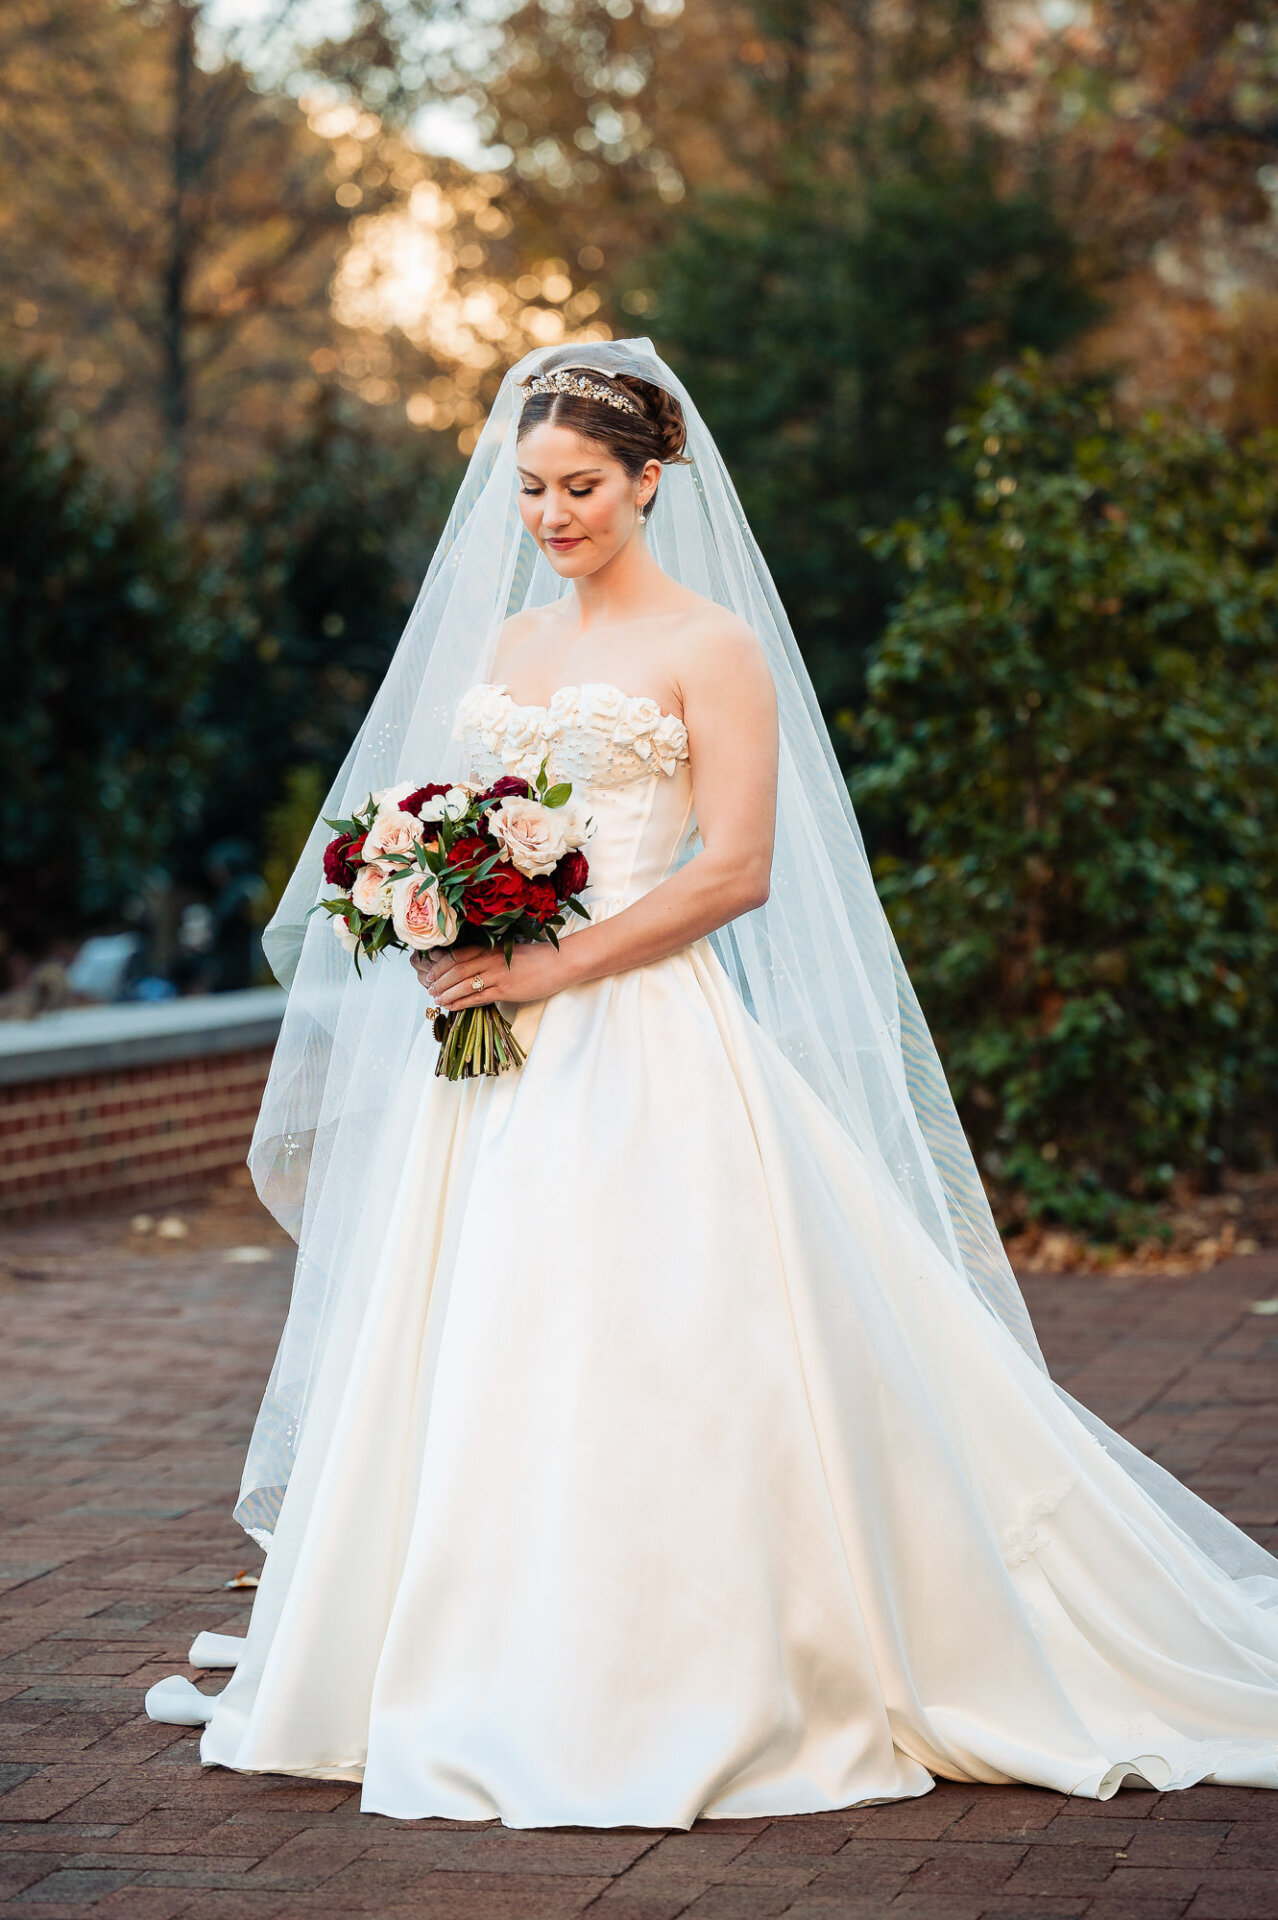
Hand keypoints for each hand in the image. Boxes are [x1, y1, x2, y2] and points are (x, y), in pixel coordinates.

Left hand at [411, 940, 574, 1009]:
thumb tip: (467, 962)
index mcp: (489, 948)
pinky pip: (477, 997)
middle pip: (455, 969)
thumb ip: (487, 955)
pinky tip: (452, 1006)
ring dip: (446, 993)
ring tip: (437, 999)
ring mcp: (497, 975)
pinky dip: (461, 1002)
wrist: (558, 963)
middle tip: (429, 989)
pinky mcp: (505, 990)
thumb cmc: (534, 958)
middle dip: (439, 980)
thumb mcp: (507, 952)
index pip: (457, 955)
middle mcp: (490, 959)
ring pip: (463, 984)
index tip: (430, 973)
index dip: (440, 965)